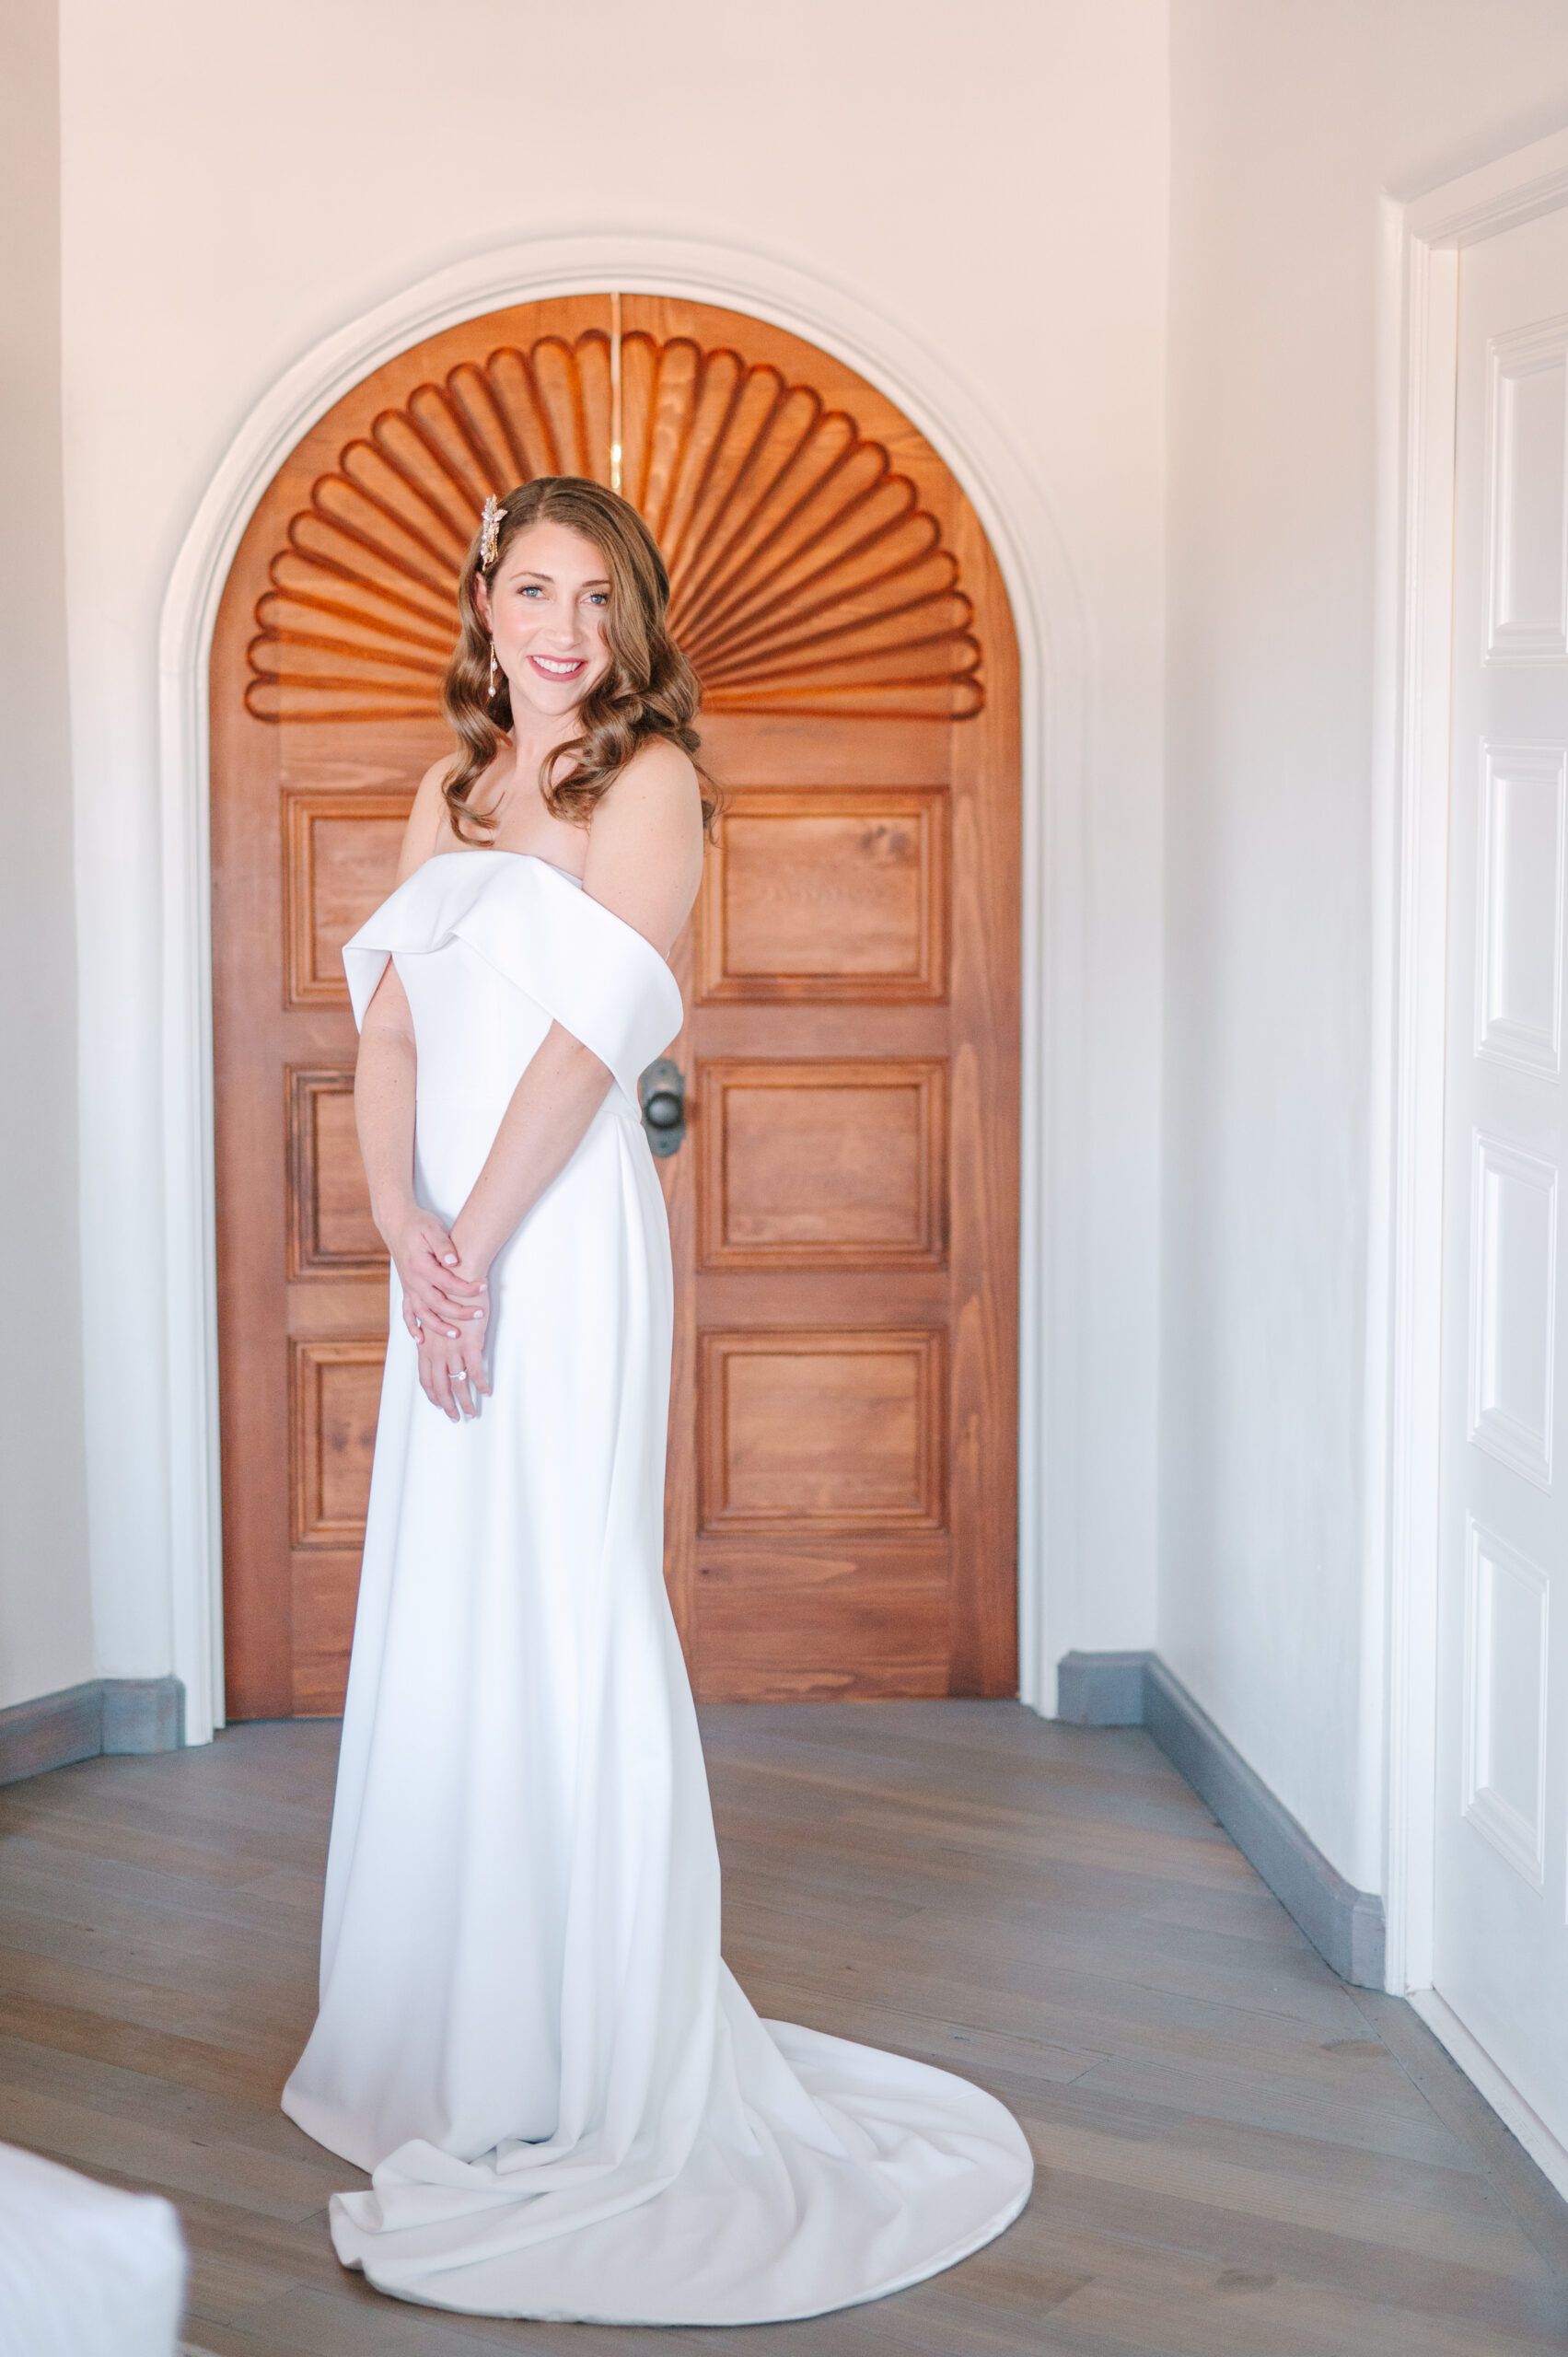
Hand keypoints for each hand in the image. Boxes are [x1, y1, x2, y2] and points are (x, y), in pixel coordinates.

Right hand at [382, 1204, 488, 1347]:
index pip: (447, 1282)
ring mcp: (408, 1287)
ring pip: (423, 1313)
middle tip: (480, 1313)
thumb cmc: (418, 1225)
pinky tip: (421, 1339)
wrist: (396, 1223)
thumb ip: (443, 1245)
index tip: (484, 1286)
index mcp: (421, 1266)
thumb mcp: (433, 1229)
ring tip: (456, 1334)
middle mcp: (413, 1280)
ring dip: (438, 1326)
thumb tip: (454, 1261)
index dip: (467, 1287)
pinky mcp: (406, 1289)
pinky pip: (407, 1312)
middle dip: (460, 1312)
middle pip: (437, 1303)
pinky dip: (412, 1327)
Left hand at [416, 1274, 491, 1419]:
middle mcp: (437, 1349)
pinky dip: (481, 1384)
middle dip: (447, 1405)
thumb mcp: (433, 1311)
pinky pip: (475, 1371)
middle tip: (454, 1417)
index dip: (432, 1392)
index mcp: (427, 1343)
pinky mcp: (470, 1343)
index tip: (438, 1403)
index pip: (425, 1376)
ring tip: (472, 1412)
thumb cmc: (446, 1288)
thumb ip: (432, 1330)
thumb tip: (434, 1339)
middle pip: (439, 1386)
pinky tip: (487, 1391)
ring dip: (465, 1401)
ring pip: (457, 1383)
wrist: (458, 1274)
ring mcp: (453, 1348)